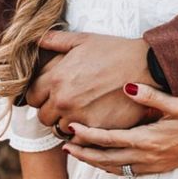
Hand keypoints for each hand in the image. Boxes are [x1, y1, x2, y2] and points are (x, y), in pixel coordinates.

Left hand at [26, 30, 151, 127]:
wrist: (146, 66)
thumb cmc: (114, 51)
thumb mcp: (82, 40)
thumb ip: (54, 40)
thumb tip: (34, 38)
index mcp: (56, 79)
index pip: (31, 97)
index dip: (40, 95)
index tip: (50, 93)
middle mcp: (64, 101)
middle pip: (43, 117)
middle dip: (52, 110)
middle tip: (66, 103)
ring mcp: (80, 117)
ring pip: (59, 130)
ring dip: (66, 123)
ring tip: (80, 112)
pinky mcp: (98, 129)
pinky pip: (79, 140)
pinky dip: (82, 134)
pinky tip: (91, 121)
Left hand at [61, 82, 177, 174]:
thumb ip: (151, 96)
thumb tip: (127, 87)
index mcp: (147, 139)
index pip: (109, 139)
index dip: (88, 135)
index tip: (71, 128)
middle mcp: (146, 156)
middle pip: (106, 158)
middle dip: (83, 153)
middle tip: (64, 145)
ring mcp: (151, 165)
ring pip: (114, 168)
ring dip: (94, 162)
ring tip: (77, 154)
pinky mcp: (156, 169)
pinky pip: (126, 172)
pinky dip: (110, 168)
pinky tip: (103, 162)